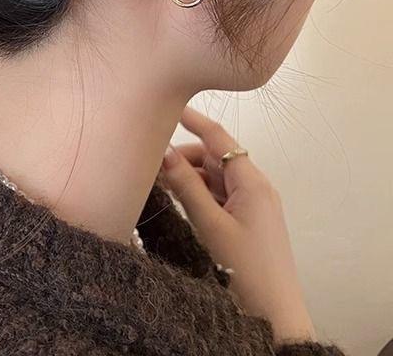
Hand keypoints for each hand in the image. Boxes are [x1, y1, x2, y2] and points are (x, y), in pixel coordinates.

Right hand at [160, 105, 315, 344]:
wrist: (274, 319)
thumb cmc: (244, 270)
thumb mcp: (209, 225)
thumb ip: (186, 186)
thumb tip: (163, 151)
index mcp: (252, 183)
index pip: (219, 139)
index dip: (194, 120)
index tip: (169, 106)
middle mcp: (255, 188)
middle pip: (214, 157)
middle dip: (184, 155)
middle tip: (150, 161)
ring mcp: (251, 207)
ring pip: (214, 178)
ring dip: (188, 175)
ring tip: (158, 182)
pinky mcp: (246, 224)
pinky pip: (218, 196)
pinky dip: (197, 193)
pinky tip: (175, 199)